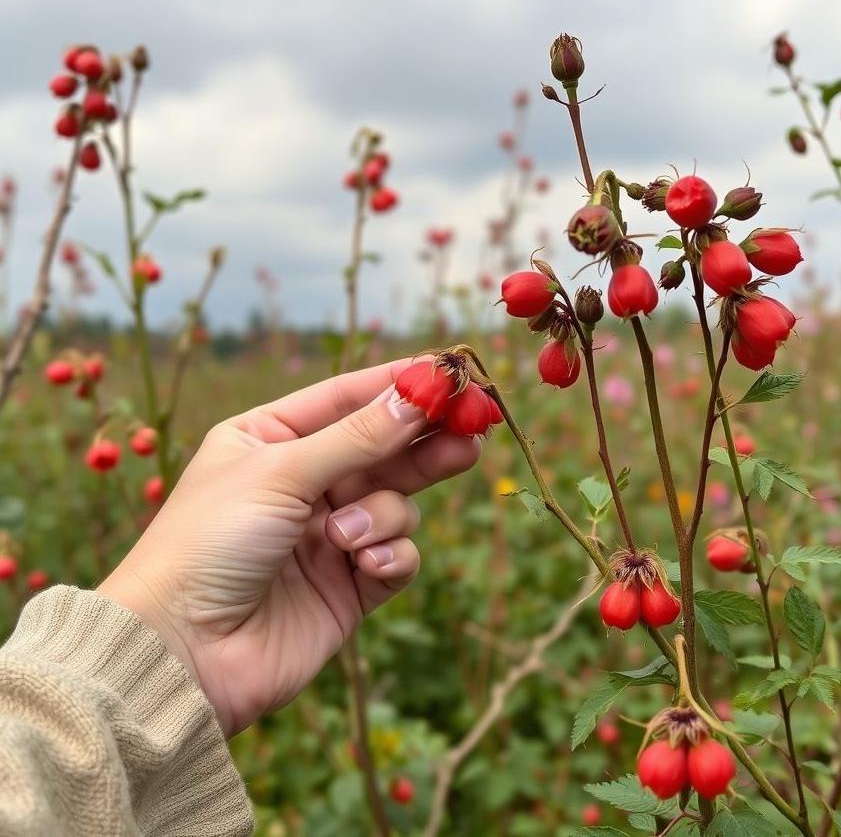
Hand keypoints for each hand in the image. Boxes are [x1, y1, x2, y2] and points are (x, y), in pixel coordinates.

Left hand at [98, 359, 480, 735]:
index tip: (451, 371)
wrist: (182, 653)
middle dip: (425, 440)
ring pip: (397, 502)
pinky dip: (389, 555)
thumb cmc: (210, 542)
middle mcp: (304, 482)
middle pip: (385, 448)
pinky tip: (362, 564)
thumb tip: (421, 391)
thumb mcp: (281, 472)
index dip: (400, 384)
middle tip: (474, 429)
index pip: (348, 398)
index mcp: (271, 439)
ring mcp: (329, 535)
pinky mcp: (350, 585)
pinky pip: (397, 555)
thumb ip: (359, 435)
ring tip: (350, 535)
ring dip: (384, 514)